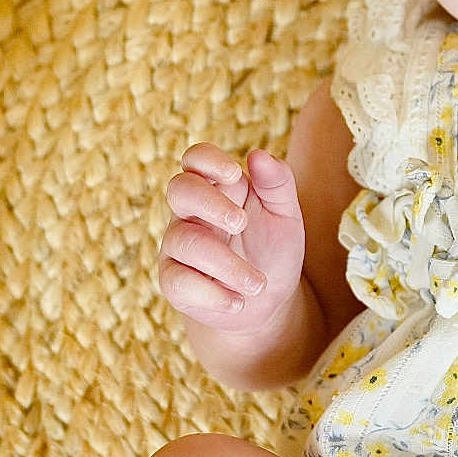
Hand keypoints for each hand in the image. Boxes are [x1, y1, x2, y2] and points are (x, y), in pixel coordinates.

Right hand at [160, 143, 305, 334]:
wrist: (268, 301)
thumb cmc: (274, 248)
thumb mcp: (285, 214)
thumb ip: (277, 182)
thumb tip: (258, 155)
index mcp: (217, 187)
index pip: (196, 158)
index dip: (207, 159)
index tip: (234, 174)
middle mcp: (190, 212)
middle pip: (179, 190)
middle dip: (210, 203)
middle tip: (241, 223)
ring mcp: (177, 245)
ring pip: (185, 242)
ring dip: (226, 264)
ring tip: (258, 283)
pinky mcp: (172, 280)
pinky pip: (178, 281)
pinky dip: (212, 294)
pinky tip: (238, 302)